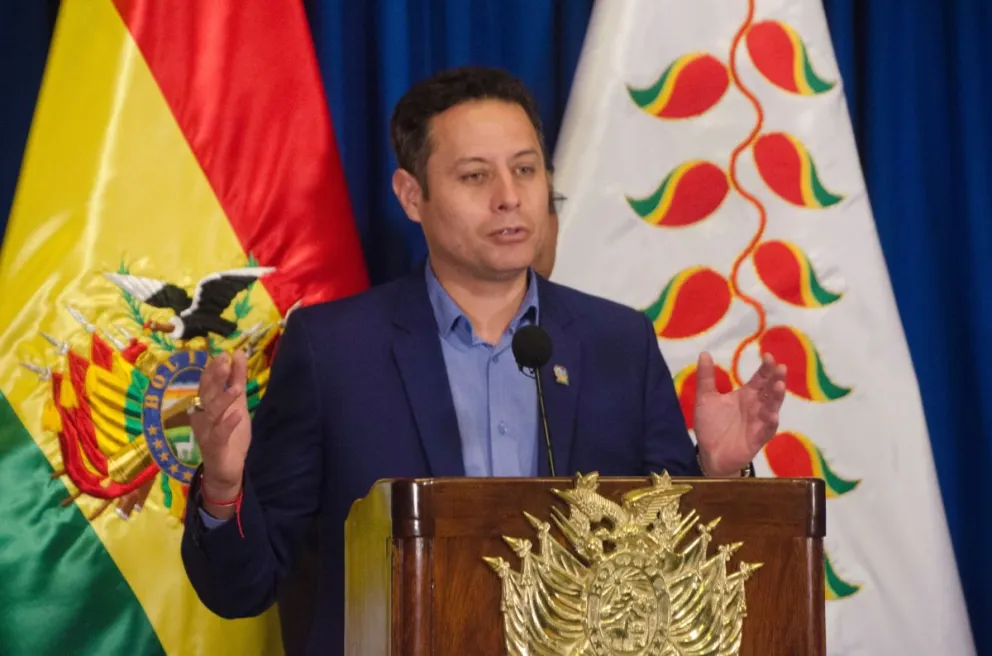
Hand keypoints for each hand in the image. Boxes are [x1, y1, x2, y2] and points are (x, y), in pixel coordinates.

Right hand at [189, 350, 251, 507]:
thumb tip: (237, 353)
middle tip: (224, 362)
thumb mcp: (237, 403)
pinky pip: (219, 434)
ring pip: (212, 413)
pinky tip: (238, 415)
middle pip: (206, 395)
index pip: (206, 383)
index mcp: (206, 405)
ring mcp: (206, 432)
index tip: (223, 355)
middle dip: (214, 378)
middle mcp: (202, 417)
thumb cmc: (230, 434)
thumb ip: (237, 379)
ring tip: (237, 388)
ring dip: (223, 399)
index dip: (213, 369)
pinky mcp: (214, 447)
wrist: (226, 469)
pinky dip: (227, 424)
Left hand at [693, 352, 785, 475]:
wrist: (710, 453)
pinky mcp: (757, 438)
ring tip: (779, 385)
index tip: (768, 356)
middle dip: (776, 379)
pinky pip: (767, 430)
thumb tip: (704, 353)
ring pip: (772, 408)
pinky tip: (772, 415)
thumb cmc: (711, 425)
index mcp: (746, 395)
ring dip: (777, 397)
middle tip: (780, 367)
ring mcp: (759, 422)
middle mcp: (757, 406)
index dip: (765, 368)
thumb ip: (706, 377)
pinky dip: (770, 423)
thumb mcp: (706, 398)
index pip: (760, 379)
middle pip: (770, 390)